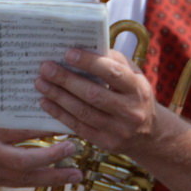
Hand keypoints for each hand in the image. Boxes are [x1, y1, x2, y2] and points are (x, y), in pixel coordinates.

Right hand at [0, 98, 82, 187]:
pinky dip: (41, 183)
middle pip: (25, 159)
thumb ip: (0, 102)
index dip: (45, 125)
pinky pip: (20, 185)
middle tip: (74, 147)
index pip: (20, 127)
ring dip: (54, 177)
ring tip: (76, 174)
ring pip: (26, 178)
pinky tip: (58, 181)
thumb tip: (31, 89)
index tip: (66, 120)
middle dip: (53, 156)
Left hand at [35, 48, 159, 155]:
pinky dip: (59, 113)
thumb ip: (114, 61)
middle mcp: (131, 110)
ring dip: (58, 96)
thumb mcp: (134, 77)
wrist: (150, 135)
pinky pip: (78, 127)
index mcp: (138, 89)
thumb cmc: (135, 96)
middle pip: (93, 94)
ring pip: (83, 111)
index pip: (113, 73)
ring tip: (40, 83)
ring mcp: (118, 129)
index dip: (90, 63)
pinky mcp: (106, 143)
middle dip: (66, 80)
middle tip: (45, 68)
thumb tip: (86, 47)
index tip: (68, 53)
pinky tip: (45, 102)